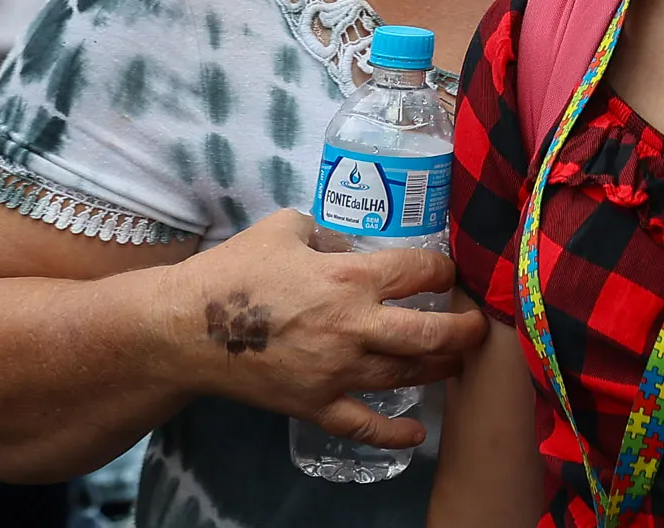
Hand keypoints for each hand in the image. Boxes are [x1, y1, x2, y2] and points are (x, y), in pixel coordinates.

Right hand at [171, 209, 486, 447]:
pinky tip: (417, 436)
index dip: (443, 271)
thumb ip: (322, 229)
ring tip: (455, 363)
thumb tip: (342, 236)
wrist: (185, 330)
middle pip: (429, 333)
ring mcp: (336, 371)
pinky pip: (363, 426)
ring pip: (405, 375)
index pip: (419, 271)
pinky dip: (394, 434)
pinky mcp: (314, 405)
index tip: (450, 273)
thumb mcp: (283, 227)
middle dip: (463, 330)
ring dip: (438, 370)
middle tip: (478, 327)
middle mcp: (353, 326)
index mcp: (349, 277)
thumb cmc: (233, 272)